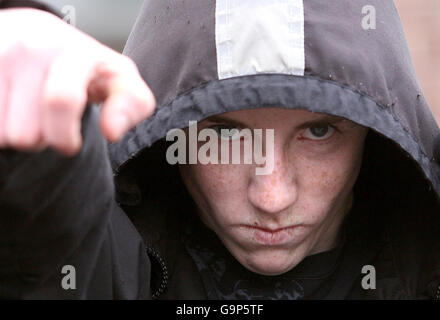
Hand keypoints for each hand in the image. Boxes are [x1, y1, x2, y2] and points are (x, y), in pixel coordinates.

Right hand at [0, 8, 155, 154]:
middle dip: (41, 139)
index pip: (61, 101)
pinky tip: (11, 106)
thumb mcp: (120, 80)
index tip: (70, 144)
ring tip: (30, 111)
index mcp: (74, 52)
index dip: (64, 137)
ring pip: (2, 134)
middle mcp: (32, 47)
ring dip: (15, 132)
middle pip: (25, 134)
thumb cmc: (84, 66)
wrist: (38, 33)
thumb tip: (112, 131)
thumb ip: (132, 105)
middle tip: (49, 120)